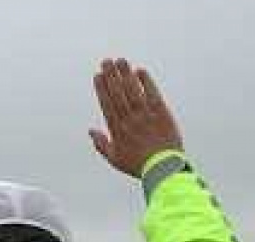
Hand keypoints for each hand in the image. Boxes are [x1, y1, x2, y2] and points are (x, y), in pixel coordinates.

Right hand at [89, 58, 182, 177]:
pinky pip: (152, 94)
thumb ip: (101, 144)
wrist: (163, 167)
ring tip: (120, 61)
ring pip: (133, 91)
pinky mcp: (161, 113)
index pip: (107, 104)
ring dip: (126, 74)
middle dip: (111, 76)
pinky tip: (140, 71)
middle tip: (106, 61)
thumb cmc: (138, 165)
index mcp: (117, 130)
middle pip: (118, 94)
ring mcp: (146, 115)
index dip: (102, 88)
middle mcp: (130, 120)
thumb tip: (91, 131)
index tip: (97, 75)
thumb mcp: (115, 159)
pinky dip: (146, 82)